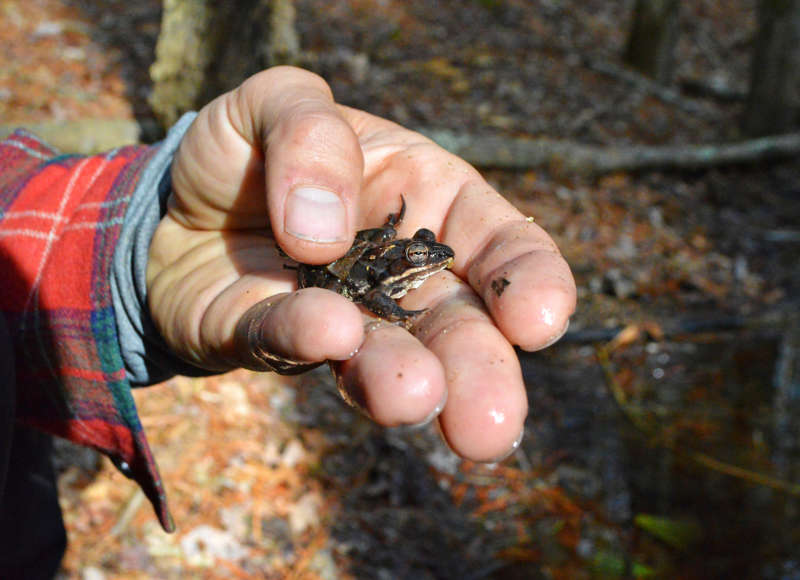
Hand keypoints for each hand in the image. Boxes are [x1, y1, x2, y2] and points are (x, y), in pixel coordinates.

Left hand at [147, 67, 575, 461]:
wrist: (177, 199)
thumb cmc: (255, 149)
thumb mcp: (282, 101)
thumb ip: (311, 132)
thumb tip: (324, 229)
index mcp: (431, 206)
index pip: (504, 247)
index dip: (532, 283)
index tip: (538, 322)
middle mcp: (400, 277)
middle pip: (459, 328)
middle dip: (479, 372)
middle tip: (489, 423)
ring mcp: (341, 317)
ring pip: (384, 359)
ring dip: (402, 384)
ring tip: (413, 400)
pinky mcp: (269, 340)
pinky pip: (284, 342)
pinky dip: (303, 340)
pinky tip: (326, 340)